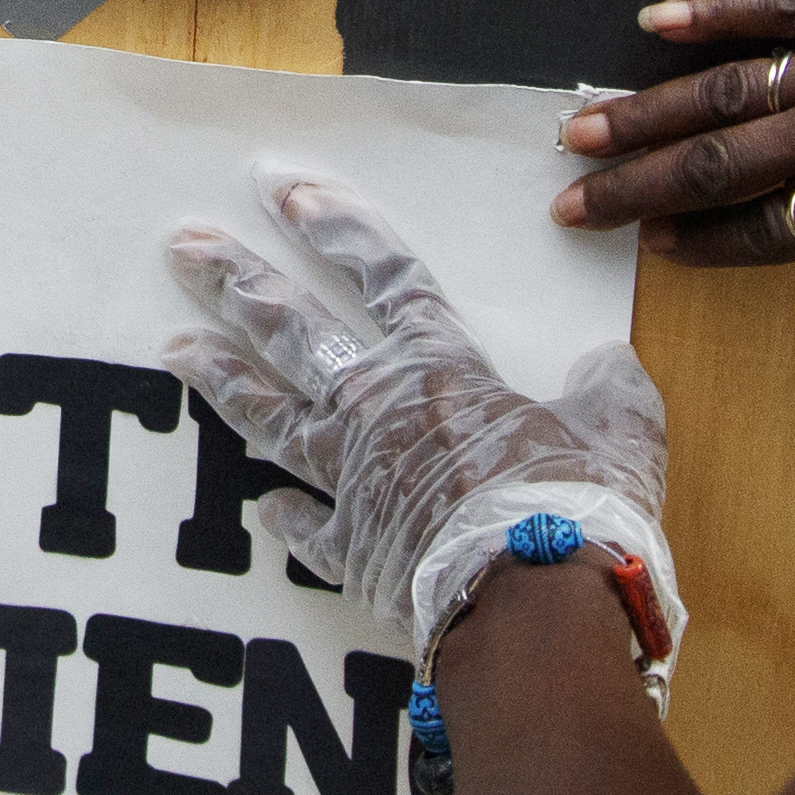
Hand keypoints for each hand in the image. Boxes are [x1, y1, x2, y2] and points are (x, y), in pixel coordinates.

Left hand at [164, 170, 667, 668]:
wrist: (535, 606)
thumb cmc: (579, 508)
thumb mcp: (621, 433)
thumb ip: (611, 391)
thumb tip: (610, 361)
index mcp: (445, 370)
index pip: (384, 275)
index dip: (335, 227)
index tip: (282, 189)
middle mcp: (382, 411)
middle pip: (295, 331)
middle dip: (237, 283)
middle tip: (182, 247)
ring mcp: (355, 480)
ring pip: (271, 416)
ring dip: (221, 378)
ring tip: (172, 347)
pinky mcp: (350, 551)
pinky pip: (305, 527)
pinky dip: (284, 515)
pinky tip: (262, 505)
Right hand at [546, 0, 794, 382]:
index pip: (768, 231)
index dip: (705, 243)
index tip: (652, 247)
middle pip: (722, 164)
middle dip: (641, 185)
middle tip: (572, 194)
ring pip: (731, 88)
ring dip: (651, 108)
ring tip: (585, 122)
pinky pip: (779, 3)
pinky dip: (715, 13)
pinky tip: (657, 22)